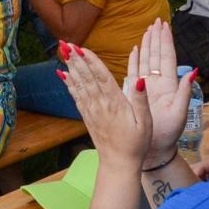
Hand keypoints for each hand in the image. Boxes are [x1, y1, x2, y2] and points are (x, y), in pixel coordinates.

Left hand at [60, 45, 151, 170]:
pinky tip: (63, 74)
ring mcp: (92, 111)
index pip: (102, 77)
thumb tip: (140, 80)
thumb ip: (141, 100)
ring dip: (71, 67)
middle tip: (65, 43)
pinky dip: (69, 84)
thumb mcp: (146, 123)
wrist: (119, 164)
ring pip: (79, 85)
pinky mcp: (87, 117)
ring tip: (62, 52)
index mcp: (116, 103)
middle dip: (76, 59)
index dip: (91, 61)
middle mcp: (100, 105)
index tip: (82, 48)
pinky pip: (76, 97)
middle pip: (86, 77)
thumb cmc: (136, 144)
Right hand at [126, 20, 195, 161]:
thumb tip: (192, 71)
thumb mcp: (180, 113)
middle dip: (156, 38)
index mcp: (168, 85)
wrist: (154, 150)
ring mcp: (147, 88)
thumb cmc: (169, 135)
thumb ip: (184, 92)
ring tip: (147, 31)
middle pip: (156, 55)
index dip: (165, 41)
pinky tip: (134, 50)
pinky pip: (134, 73)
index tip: (164, 25)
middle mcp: (158, 84)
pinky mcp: (136, 94)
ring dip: (147, 45)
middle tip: (156, 22)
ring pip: (146, 61)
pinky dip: (134, 61)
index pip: (167, 57)